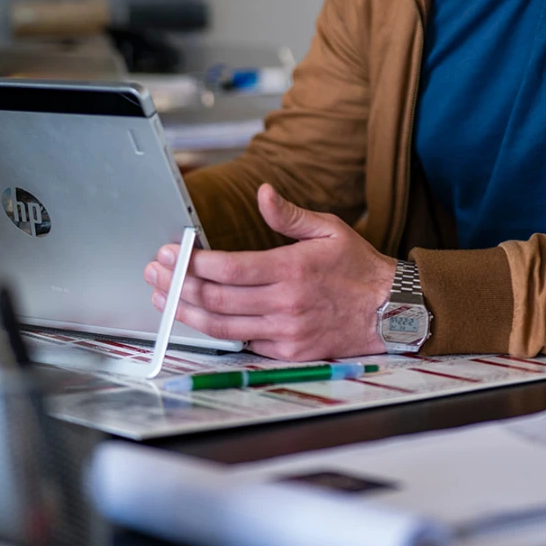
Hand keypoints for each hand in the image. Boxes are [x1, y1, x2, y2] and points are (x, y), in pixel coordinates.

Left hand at [143, 184, 396, 359]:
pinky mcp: (287, 353)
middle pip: (215, 299)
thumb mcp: (330, 229)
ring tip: (162, 300)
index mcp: (292, 269)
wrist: (391, 312)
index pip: (228, 268)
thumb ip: (290, 215)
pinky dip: (216, 331)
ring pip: (221, 326)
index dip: (192, 262)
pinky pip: (242, 343)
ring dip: (186, 312)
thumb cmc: (358, 268)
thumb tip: (262, 193)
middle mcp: (284, 303)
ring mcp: (284, 332)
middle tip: (154, 274)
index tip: (169, 253)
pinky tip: (197, 318)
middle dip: (177, 286)